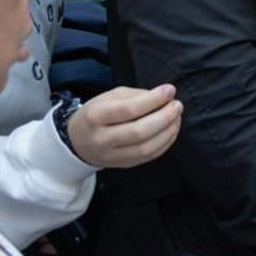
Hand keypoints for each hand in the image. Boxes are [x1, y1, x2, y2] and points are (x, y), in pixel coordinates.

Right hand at [66, 84, 182, 168]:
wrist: (78, 141)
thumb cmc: (97, 114)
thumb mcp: (109, 97)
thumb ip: (136, 96)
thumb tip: (163, 97)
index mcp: (96, 116)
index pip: (129, 109)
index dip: (154, 100)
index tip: (170, 90)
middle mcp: (102, 139)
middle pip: (140, 131)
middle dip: (165, 117)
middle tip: (177, 105)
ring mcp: (112, 155)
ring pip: (146, 148)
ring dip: (168, 131)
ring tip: (176, 117)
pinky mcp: (123, 165)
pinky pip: (149, 157)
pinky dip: (165, 143)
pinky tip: (170, 130)